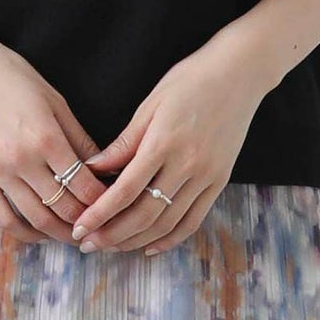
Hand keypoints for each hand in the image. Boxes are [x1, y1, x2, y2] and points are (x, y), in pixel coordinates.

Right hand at [0, 23, 112, 246]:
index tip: (115, 204)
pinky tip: (41, 232)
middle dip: (87, 221)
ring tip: (77, 235)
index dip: (104, 200)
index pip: (84, 185)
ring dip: (60, 233)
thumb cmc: (10, 74)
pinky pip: (4, 218)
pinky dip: (26, 233)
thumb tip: (102, 166)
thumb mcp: (53, 98)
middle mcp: (22, 160)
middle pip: (63, 208)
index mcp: (46, 137)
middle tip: (102, 224)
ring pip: (36, 220)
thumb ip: (78, 135)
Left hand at [70, 32, 270, 255]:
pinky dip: (171, 239)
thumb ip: (124, 142)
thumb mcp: (151, 103)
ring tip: (112, 247)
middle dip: (112, 234)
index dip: (100, 213)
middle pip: (145, 214)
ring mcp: (207, 176)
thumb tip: (93, 169)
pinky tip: (150, 246)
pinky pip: (194, 220)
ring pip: (168, 223)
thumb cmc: (190, 80)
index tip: (79, 227)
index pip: (125, 190)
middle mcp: (187, 165)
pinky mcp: (220, 181)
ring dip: (137, 240)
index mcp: (164, 142)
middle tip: (88, 244)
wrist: (239, 73)